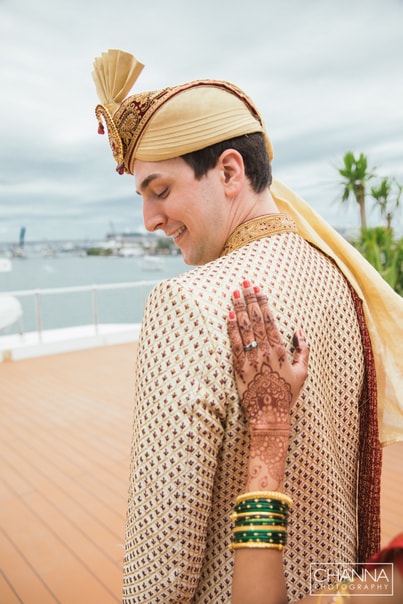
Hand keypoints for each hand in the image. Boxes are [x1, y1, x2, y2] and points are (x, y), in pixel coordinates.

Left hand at [227, 281, 308, 489]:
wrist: (271, 416)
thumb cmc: (287, 395)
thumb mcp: (302, 373)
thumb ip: (303, 351)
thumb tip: (299, 332)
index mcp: (281, 351)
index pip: (271, 321)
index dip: (264, 303)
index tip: (258, 289)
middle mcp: (266, 352)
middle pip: (257, 319)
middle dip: (250, 299)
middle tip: (244, 283)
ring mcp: (252, 359)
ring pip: (245, 328)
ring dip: (239, 308)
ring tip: (234, 293)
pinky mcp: (240, 368)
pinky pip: (235, 344)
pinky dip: (232, 329)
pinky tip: (229, 315)